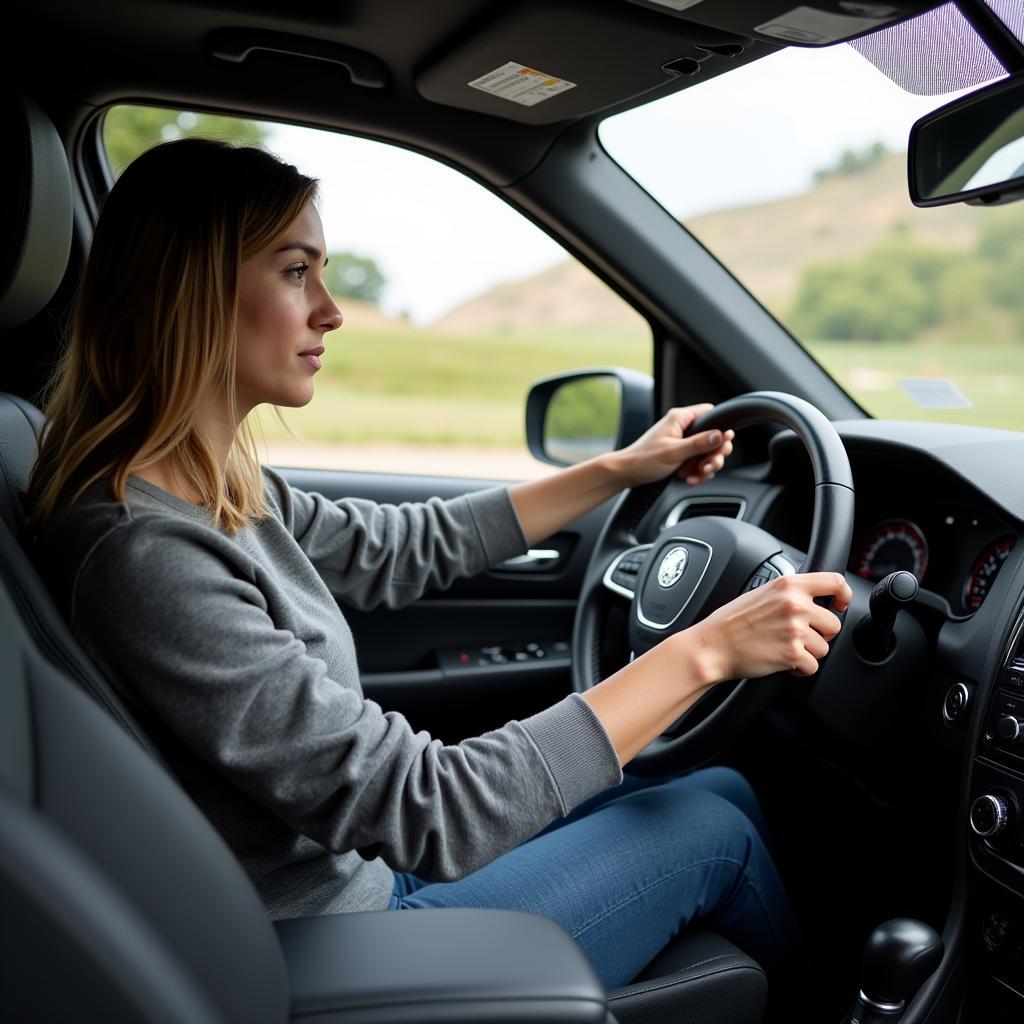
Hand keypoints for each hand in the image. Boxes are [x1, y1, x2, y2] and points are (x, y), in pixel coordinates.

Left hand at [615, 403, 734, 487]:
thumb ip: (698, 443)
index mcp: (680, 418)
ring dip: (706, 466)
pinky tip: (690, 479)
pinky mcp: (681, 456)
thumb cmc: (643, 459)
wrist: (627, 474)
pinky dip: (697, 472)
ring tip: (698, 475)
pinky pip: (697, 463)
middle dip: (715, 454)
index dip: (720, 428)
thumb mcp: (674, 452)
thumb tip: (720, 435)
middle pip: (713, 437)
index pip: (710, 413)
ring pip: (707, 453)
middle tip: (710, 465)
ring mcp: (682, 443)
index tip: (722, 443)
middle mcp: (682, 428)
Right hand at [687, 572, 852, 682]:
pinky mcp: (792, 654)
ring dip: (808, 653)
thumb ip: (789, 593)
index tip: (840, 605)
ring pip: (824, 648)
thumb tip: (813, 601)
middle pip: (834, 624)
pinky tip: (782, 661)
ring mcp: (795, 630)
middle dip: (820, 634)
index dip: (844, 595)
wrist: (713, 646)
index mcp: (788, 585)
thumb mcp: (761, 593)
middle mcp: (795, 605)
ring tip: (784, 648)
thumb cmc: (731, 622)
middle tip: (799, 637)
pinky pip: (813, 666)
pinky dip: (800, 669)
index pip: (835, 583)